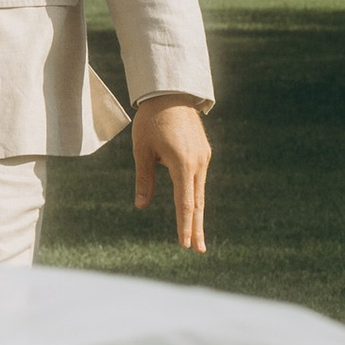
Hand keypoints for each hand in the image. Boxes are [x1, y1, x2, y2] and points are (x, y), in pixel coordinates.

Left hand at [132, 95, 210, 251]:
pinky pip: (198, 179)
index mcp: (182, 164)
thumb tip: (141, 205)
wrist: (170, 94)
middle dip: (196, 228)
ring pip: (199, 192)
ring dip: (196, 215)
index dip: (184, 225)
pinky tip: (192, 209)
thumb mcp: (142, 150)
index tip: (185, 244)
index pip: (185, 203)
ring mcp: (203, 158)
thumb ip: (144, 179)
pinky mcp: (203, 153)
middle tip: (198, 251)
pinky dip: (195, 197)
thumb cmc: (151, 121)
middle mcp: (198, 163)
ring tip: (196, 237)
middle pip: (197, 203)